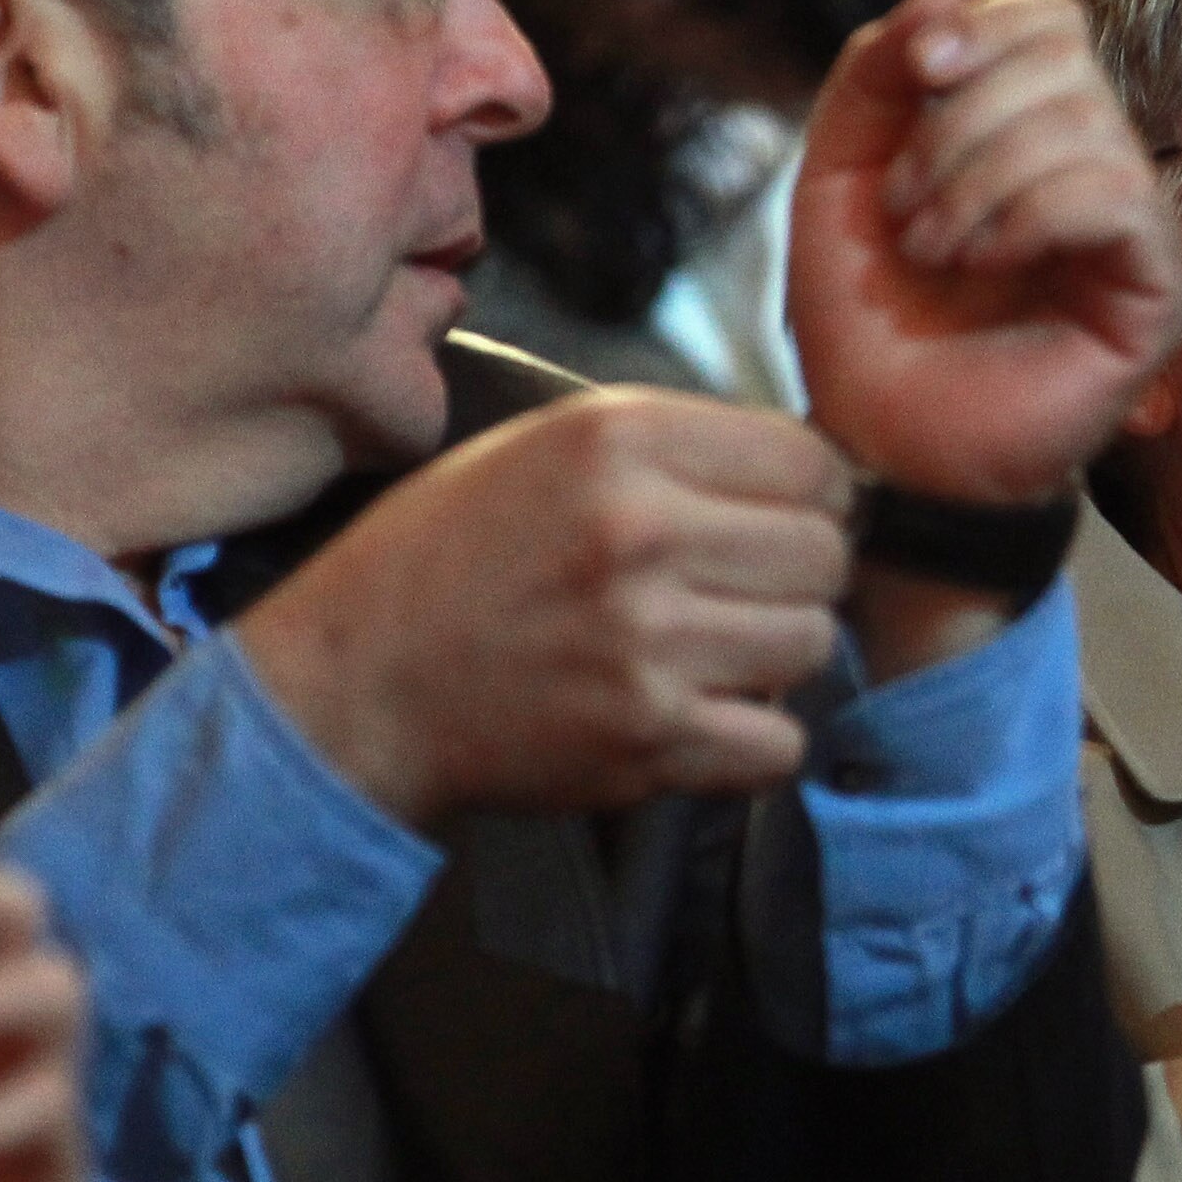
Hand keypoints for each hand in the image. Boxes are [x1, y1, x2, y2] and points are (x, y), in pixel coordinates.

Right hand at [234, 391, 851, 826]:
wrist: (355, 683)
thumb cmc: (452, 559)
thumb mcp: (550, 446)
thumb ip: (680, 445)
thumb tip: (813, 472)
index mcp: (619, 441)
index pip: (812, 461)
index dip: (810, 495)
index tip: (778, 518)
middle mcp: (639, 531)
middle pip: (825, 553)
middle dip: (794, 577)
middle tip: (737, 592)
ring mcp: (646, 640)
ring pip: (813, 643)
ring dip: (775, 656)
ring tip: (710, 651)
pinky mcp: (646, 737)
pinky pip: (781, 741)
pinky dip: (753, 740)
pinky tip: (701, 715)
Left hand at [790, 0, 1181, 500]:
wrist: (880, 446)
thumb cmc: (867, 320)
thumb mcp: (838, 172)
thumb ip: (876, 72)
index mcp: (1033, 130)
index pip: (1048, 20)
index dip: (981, 31)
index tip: (916, 79)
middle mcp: (1098, 168)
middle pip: (1068, 59)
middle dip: (964, 120)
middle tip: (906, 207)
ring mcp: (1137, 232)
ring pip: (1089, 127)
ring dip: (981, 179)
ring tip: (931, 249)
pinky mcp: (1161, 293)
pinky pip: (1119, 197)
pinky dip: (1033, 215)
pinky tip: (985, 261)